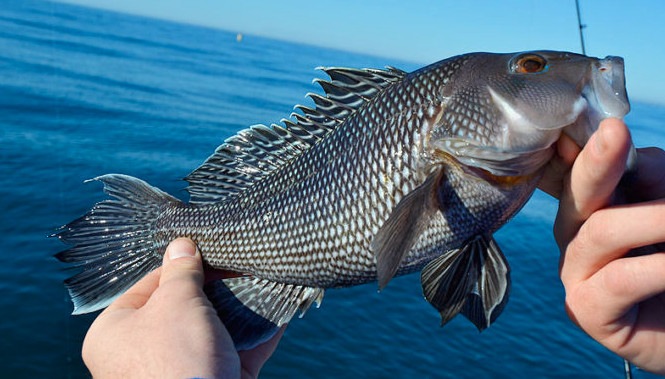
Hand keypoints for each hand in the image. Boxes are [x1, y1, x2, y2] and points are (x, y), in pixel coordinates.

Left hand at [81, 238, 282, 377]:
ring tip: (263, 281)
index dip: (182, 264)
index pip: (149, 285)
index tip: (209, 249)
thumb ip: (181, 271)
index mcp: (115, 332)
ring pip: (215, 330)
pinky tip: (278, 310)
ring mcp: (179, 371)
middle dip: (217, 286)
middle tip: (238, 264)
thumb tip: (181, 245)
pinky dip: (257, 333)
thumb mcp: (176, 302)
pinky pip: (237, 352)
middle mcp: (142, 354)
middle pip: (185, 307)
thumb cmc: (175, 358)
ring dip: (241, 307)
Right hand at [539, 118, 664, 373]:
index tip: (591, 118)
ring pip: (600, 230)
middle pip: (576, 191)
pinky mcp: (585, 309)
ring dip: (650, 219)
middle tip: (616, 134)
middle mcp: (575, 233)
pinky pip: (617, 279)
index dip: (574, 143)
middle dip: (597, 161)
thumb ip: (650, 174)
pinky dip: (654, 267)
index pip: (570, 167)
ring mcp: (575, 271)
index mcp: (591, 205)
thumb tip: (625, 150)